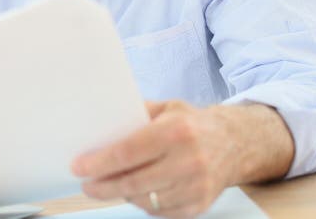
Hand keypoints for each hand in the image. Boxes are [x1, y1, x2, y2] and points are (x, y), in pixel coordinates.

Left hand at [70, 100, 236, 217]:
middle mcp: (188, 160)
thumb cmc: (193, 124)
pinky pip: (160, 212)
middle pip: (133, 181)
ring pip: (145, 200)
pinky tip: (133, 193)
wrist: (236, 143)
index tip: (79, 166)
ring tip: (107, 186)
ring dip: (121, 194)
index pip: (128, 152)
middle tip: (86, 184)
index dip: (99, 162)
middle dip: (102, 186)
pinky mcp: (199, 205)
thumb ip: (136, 114)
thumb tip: (101, 124)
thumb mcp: (167, 107)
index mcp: (176, 131)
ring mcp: (195, 186)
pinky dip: (143, 204)